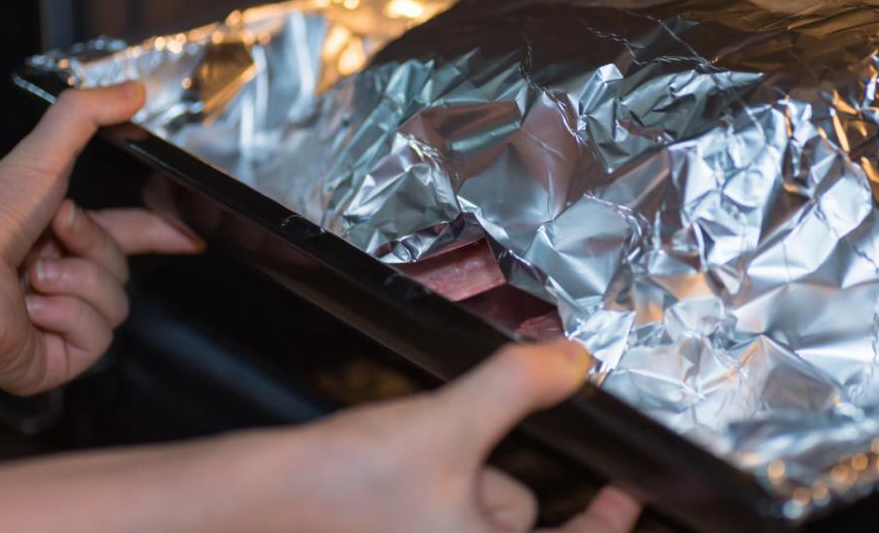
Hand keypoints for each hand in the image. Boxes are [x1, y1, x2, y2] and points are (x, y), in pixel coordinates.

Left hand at [0, 83, 201, 393]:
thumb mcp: (38, 157)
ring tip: (32, 278)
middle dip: (93, 245)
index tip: (190, 236)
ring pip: (117, 304)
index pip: (124, 234)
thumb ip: (84, 116)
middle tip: (55, 233)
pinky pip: (99, 339)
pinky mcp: (55, 360)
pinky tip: (32, 310)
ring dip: (78, 282)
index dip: (160, 233)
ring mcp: (55, 324)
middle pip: (122, 266)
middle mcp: (54, 281)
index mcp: (51, 237)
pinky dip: (68, 317)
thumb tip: (132, 89)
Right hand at [265, 341, 641, 531]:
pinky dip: (428, 485)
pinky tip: (387, 472)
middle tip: (444, 451)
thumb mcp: (448, 424)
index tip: (629, 490)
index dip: (613, 516)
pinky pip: (438, 512)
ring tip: (402, 463)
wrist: (249, 509)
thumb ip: (517, 387)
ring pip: (475, 507)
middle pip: (516, 512)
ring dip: (455, 475)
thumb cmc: (345, 487)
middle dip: (492, 476)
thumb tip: (573, 362)